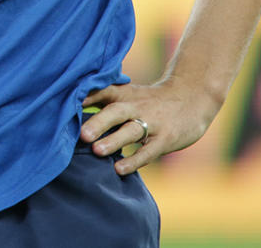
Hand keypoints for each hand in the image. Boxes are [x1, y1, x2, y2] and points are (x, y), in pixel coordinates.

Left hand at [80, 79, 221, 174]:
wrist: (193, 97)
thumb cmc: (151, 100)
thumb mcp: (130, 94)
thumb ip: (105, 101)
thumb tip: (69, 109)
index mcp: (125, 94)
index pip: (104, 91)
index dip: (87, 96)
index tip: (68, 103)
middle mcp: (137, 106)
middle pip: (116, 111)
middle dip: (98, 122)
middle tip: (82, 134)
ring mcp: (153, 122)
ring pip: (132, 130)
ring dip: (114, 140)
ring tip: (97, 151)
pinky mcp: (166, 139)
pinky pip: (148, 151)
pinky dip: (134, 160)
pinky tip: (119, 169)